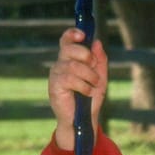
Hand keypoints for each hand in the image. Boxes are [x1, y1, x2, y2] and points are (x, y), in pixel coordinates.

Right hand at [48, 28, 107, 149]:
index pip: (66, 41)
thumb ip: (100, 61)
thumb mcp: (100, 78)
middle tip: (93, 67)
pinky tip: (87, 93)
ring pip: (73, 66)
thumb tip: (97, 42)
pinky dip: (84, 86)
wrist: (83, 120)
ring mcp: (56, 75)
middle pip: (69, 49)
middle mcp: (60, 65)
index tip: (83, 34)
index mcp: (70, 60)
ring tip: (93, 85)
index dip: (72, 34)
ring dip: (89, 76)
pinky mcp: (54, 87)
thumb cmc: (90, 99)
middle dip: (86, 55)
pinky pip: (70, 79)